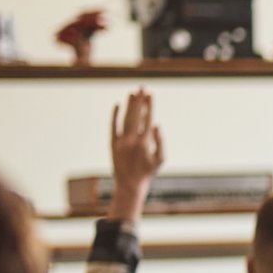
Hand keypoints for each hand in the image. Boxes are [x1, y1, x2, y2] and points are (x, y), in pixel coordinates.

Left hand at [107, 87, 164, 223]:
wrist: (129, 184)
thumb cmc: (148, 172)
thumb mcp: (160, 160)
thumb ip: (160, 142)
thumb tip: (157, 125)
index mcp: (145, 142)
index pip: (147, 118)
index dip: (149, 105)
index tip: (150, 93)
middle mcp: (132, 139)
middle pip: (135, 115)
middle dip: (139, 100)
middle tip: (142, 87)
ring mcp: (121, 141)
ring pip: (125, 118)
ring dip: (129, 105)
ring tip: (132, 92)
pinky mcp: (112, 143)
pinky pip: (113, 126)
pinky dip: (114, 115)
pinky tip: (117, 105)